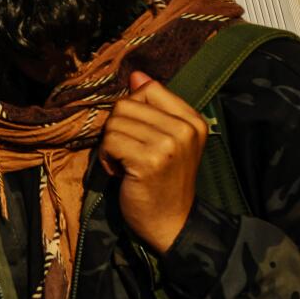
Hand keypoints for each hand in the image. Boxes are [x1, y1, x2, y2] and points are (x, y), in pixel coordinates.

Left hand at [98, 69, 207, 253]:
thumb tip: (136, 75)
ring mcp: (168, 145)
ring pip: (114, 122)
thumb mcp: (168, 140)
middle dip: (118, 129)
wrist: (172, 223)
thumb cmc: (164, 181)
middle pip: (126, 105)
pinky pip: (109, 142)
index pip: (149, 89)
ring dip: (110, 145)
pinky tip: (120, 173)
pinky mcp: (148, 161)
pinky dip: (106, 158)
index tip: (140, 134)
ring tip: (125, 164)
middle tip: (129, 153)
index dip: (133, 109)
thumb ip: (154, 107)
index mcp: (193, 120)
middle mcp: (184, 129)